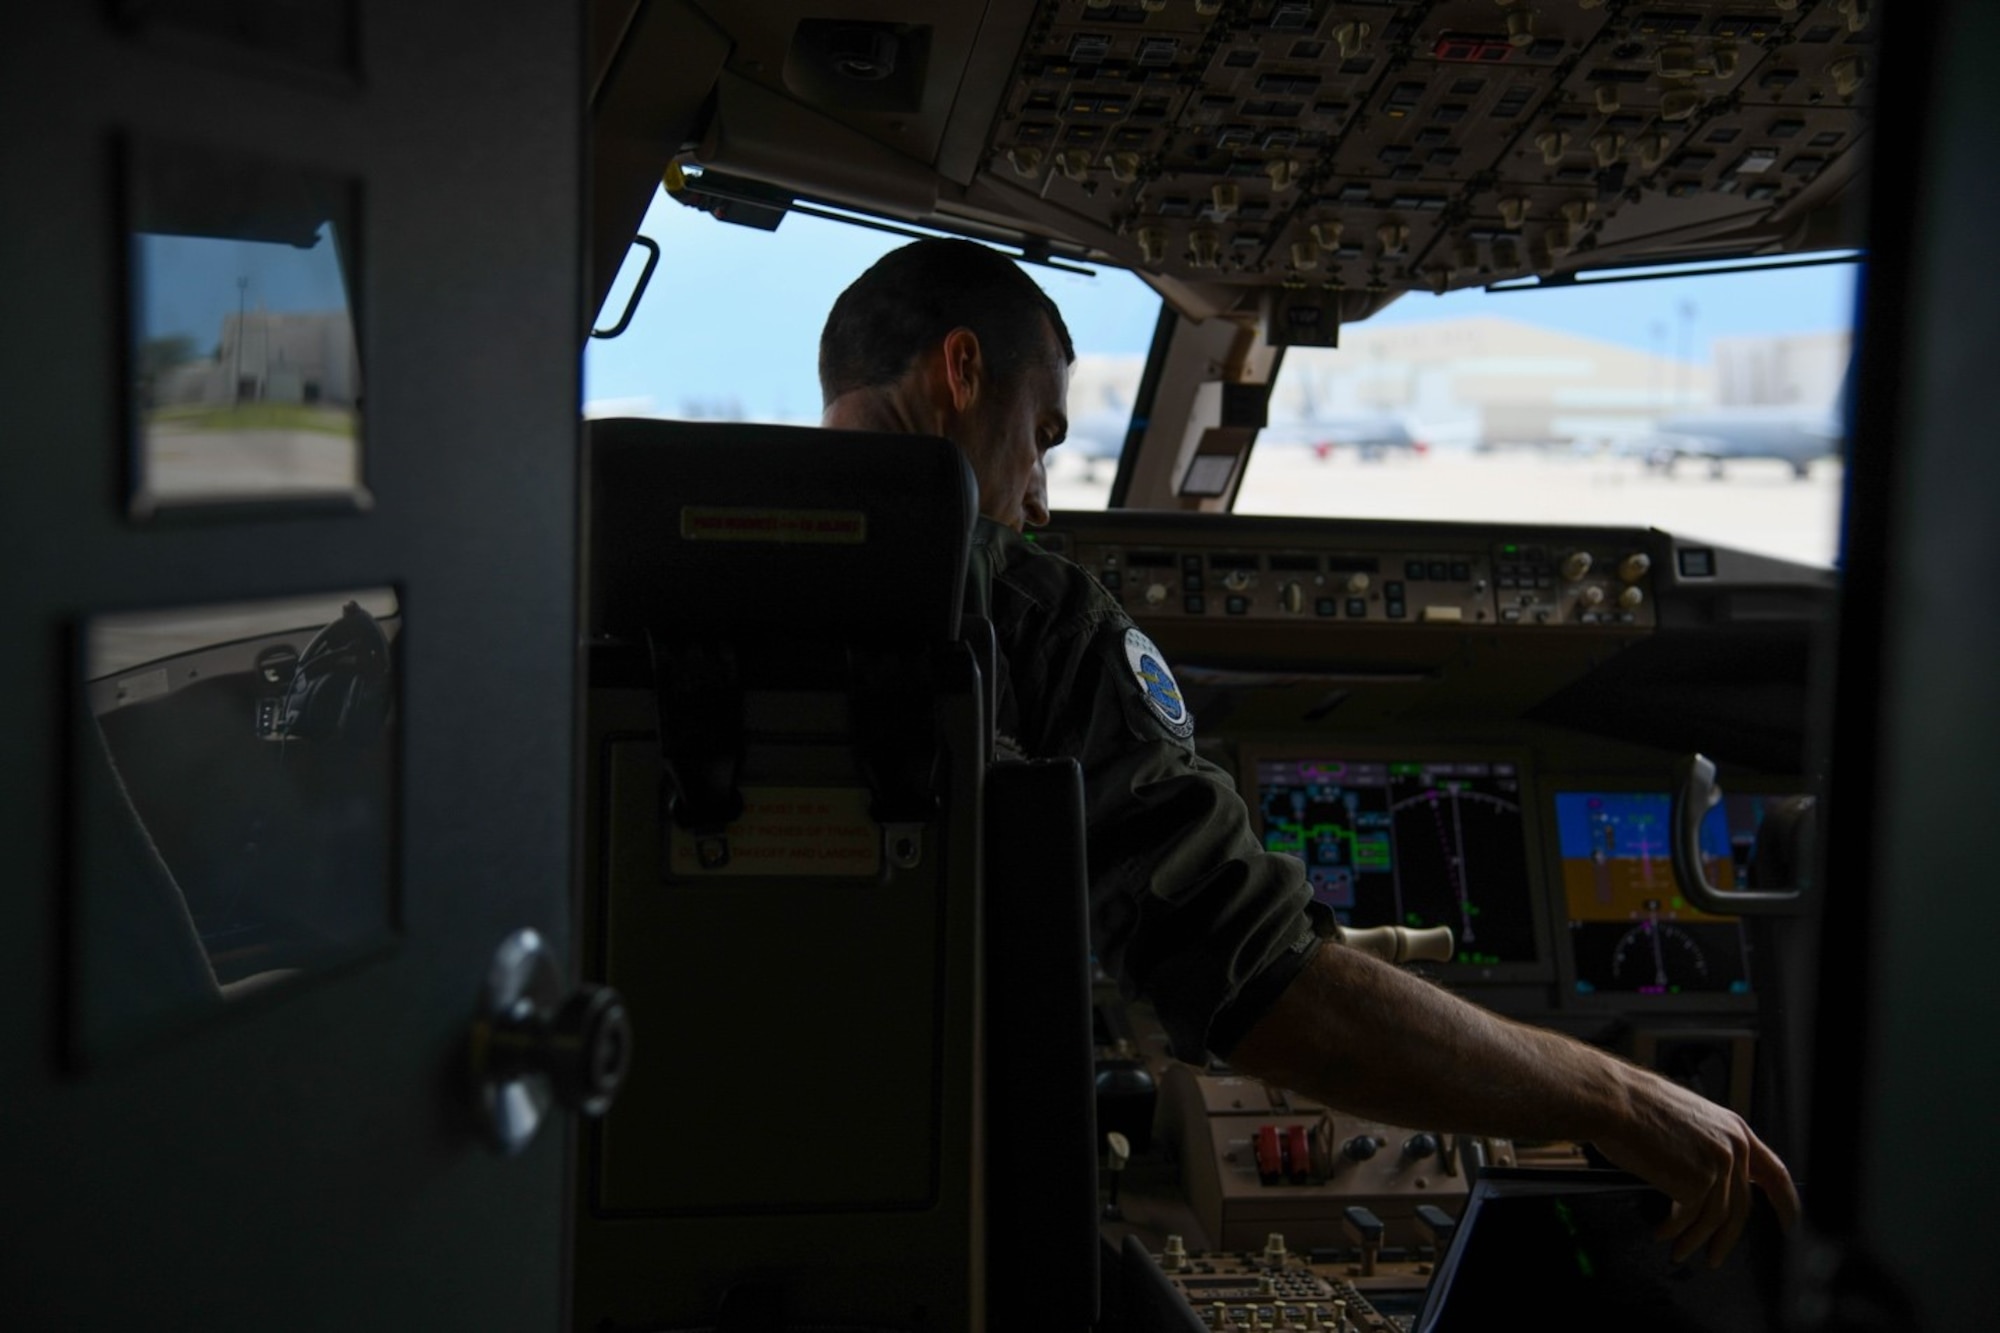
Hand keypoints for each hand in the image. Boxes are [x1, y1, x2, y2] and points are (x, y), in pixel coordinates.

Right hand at [1590, 1067, 1801, 1267]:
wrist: (1614, 1102)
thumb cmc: (1635, 1106)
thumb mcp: (1686, 1120)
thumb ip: (1706, 1146)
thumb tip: (1703, 1180)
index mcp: (1734, 1128)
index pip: (1773, 1171)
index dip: (1785, 1201)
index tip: (1788, 1222)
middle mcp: (1734, 1146)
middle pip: (1742, 1206)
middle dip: (1727, 1238)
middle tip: (1715, 1255)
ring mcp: (1719, 1165)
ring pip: (1715, 1219)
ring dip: (1695, 1240)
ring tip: (1680, 1250)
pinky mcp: (1698, 1182)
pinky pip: (1689, 1219)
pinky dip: (1675, 1231)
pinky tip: (1662, 1233)